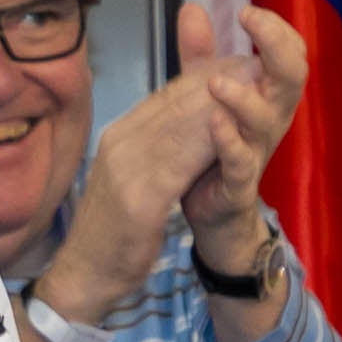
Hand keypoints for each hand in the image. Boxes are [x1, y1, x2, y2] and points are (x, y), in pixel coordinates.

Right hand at [36, 1, 304, 323]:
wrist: (84, 276)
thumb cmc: (111, 230)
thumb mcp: (133, 177)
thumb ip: (157, 144)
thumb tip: (189, 121)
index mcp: (120, 136)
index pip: (167, 95)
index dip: (206, 76)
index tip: (239, 65)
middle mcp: (120, 143)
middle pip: (175, 103)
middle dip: (219, 81)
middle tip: (257, 67)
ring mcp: (126, 169)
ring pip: (181, 125)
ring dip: (220, 104)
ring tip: (254, 89)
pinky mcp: (138, 198)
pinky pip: (180, 162)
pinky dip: (207, 143)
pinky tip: (232, 134)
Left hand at [174, 2, 305, 269]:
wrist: (209, 214)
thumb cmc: (212, 151)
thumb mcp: (203, 97)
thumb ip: (200, 56)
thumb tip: (193, 9)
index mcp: (264, 96)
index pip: (287, 54)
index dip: (276, 29)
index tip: (248, 10)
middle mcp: (268, 121)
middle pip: (291, 78)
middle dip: (276, 46)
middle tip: (251, 21)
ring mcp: (256, 152)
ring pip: (266, 120)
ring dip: (244, 97)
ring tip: (217, 81)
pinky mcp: (237, 183)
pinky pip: (239, 161)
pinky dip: (228, 141)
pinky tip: (213, 123)